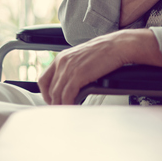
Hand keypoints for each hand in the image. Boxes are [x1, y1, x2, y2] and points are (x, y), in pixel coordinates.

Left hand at [38, 30, 161, 104]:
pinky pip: (67, 96)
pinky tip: (73, 108)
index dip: (45, 94)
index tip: (52, 101)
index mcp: (61, 57)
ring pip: (57, 94)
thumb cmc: (105, 52)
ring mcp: (69, 69)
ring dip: (61, 106)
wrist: (118, 46)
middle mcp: (62, 62)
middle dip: (54, 102)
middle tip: (60, 111)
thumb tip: (71, 83)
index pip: (44, 79)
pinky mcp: (78, 76)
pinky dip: (69, 104)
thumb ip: (73, 67)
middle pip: (50, 89)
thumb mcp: (82, 57)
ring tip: (66, 113)